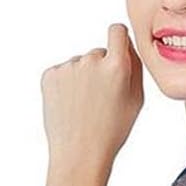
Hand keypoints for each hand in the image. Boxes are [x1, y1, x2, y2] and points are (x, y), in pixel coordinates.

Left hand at [41, 23, 143, 176]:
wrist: (79, 154)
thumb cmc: (111, 132)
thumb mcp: (136, 101)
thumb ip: (134, 67)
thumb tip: (126, 44)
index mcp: (116, 66)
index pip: (117, 31)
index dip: (118, 39)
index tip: (117, 49)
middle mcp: (91, 61)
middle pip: (98, 53)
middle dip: (100, 69)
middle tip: (101, 100)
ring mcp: (68, 67)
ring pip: (79, 65)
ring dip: (82, 80)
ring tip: (84, 108)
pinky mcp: (49, 75)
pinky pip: (62, 73)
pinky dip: (66, 87)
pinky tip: (71, 107)